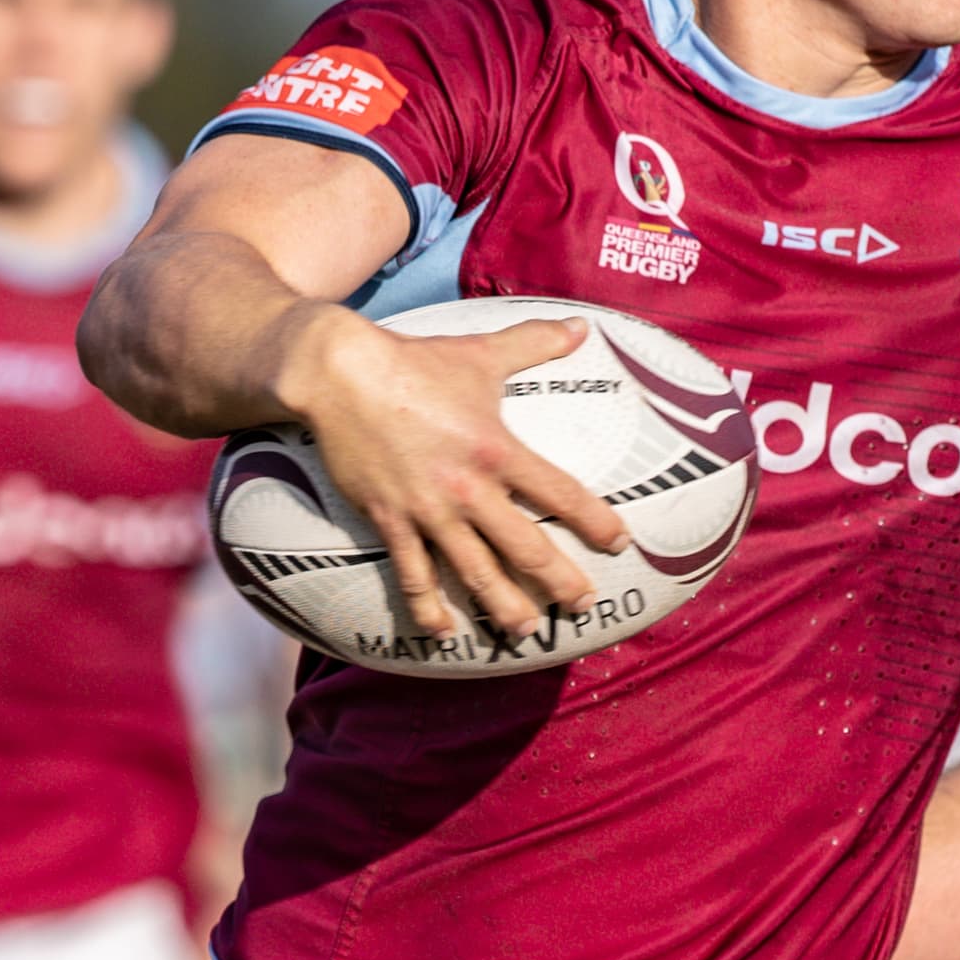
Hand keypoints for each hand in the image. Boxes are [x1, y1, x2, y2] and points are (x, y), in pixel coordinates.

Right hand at [278, 307, 633, 641]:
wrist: (340, 374)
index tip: (619, 545)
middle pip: (525, 548)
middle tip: (581, 606)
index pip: (561, 494)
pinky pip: (412, 575)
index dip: (595, 523)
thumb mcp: (482, 352)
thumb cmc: (416, 362)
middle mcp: (468, 488)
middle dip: (558, 583)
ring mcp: (428, 510)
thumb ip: (536, 342)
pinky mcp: (390, 520)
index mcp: (498, 449)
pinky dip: (428, 607)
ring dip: (503, 607)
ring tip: (524, 632)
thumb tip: (584, 326)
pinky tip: (443, 633)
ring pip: (474, 573)